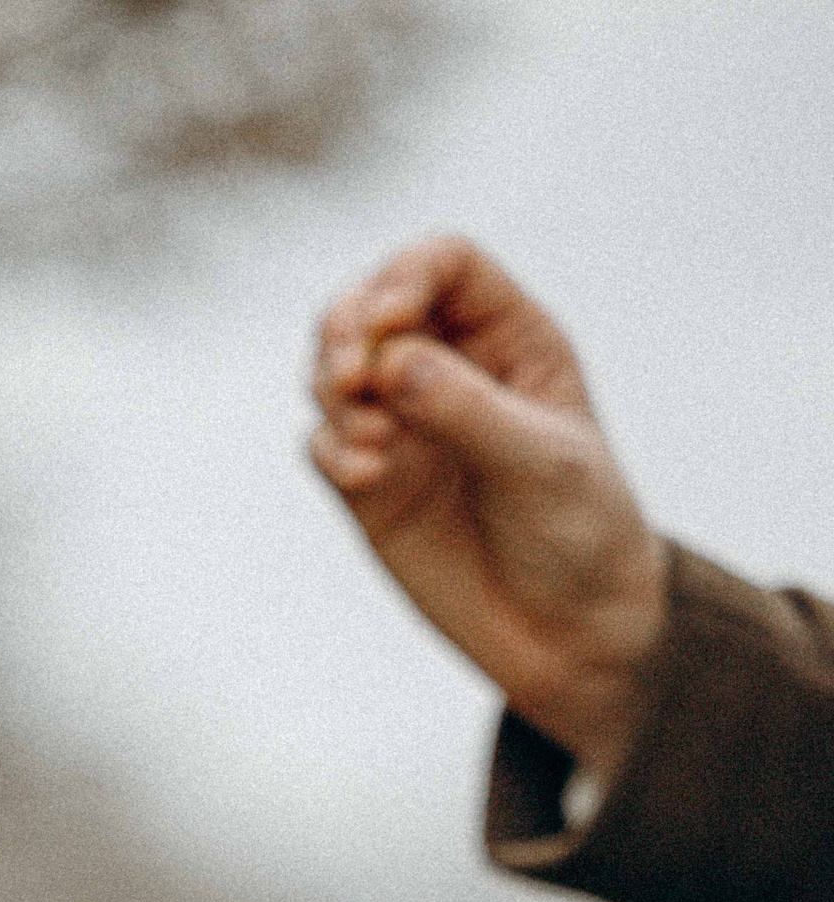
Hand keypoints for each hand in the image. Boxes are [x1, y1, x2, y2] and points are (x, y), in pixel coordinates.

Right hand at [309, 238, 668, 784]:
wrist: (569, 635)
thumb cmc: (581, 533)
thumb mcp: (541, 464)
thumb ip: (468, 409)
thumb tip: (392, 362)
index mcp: (509, 338)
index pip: (443, 266)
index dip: (404, 277)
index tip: (385, 325)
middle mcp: (451, 368)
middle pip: (370, 303)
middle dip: (345, 332)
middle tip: (350, 381)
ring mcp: (404, 425)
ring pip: (332, 369)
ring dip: (330, 391)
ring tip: (371, 445)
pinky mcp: (371, 485)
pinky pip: (323, 443)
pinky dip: (331, 451)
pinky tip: (366, 479)